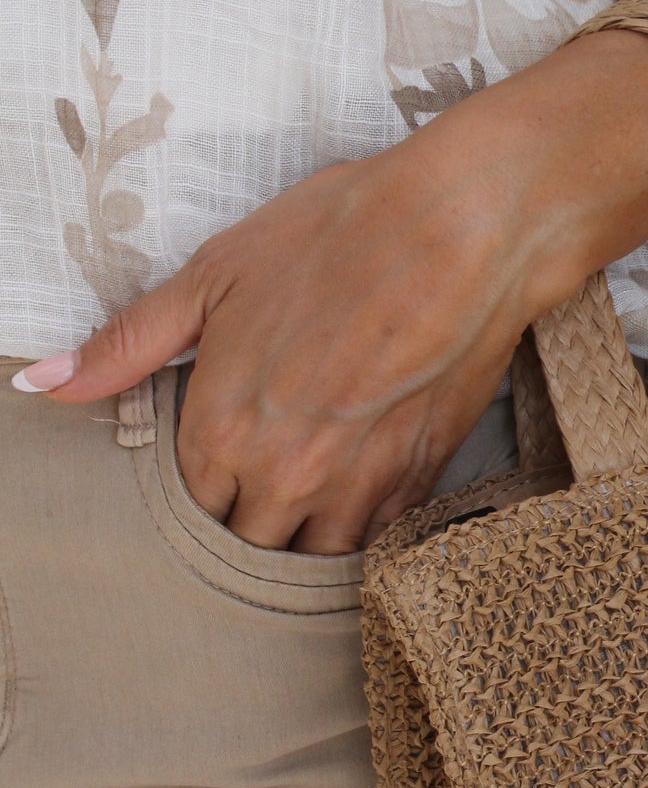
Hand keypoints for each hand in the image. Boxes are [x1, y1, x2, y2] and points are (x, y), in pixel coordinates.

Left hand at [16, 79, 587, 552]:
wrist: (464, 232)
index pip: (189, 507)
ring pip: (312, 556)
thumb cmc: (339, 237)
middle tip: (269, 465)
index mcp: (221, 431)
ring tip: (313, 482)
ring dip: (306, 530)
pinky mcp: (419, 480)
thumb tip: (43, 382)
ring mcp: (356, 487)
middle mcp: (284, 476)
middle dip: (251, 514)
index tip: (223, 449)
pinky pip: (375, 539)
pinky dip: (363, 522)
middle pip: (247, 543)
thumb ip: (128, 343)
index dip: (204, 480)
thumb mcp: (216, 274)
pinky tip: (363, 480)